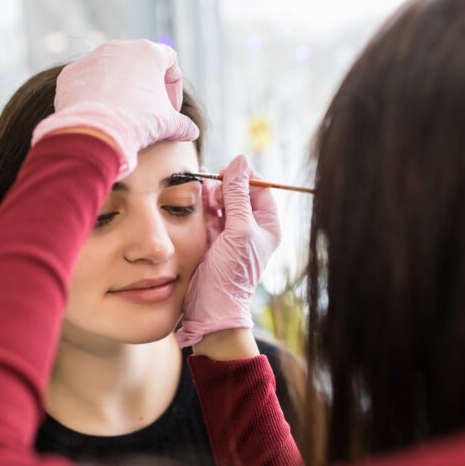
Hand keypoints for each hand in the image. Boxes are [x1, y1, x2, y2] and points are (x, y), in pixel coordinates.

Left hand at [30, 40, 197, 177]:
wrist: (96, 131)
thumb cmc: (138, 121)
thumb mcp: (168, 124)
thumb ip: (183, 125)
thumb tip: (192, 132)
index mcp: (148, 52)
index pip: (169, 60)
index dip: (173, 85)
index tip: (171, 108)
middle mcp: (119, 48)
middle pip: (138, 64)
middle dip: (145, 87)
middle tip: (147, 111)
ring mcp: (91, 58)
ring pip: (111, 72)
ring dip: (119, 90)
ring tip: (121, 115)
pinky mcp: (70, 74)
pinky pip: (86, 83)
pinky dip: (94, 97)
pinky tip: (99, 117)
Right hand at [176, 155, 280, 347]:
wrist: (212, 305)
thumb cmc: (233, 271)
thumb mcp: (239, 229)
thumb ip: (238, 195)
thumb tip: (239, 161)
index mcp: (267, 226)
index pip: (261, 190)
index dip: (246, 176)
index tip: (229, 168)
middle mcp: (251, 228)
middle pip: (240, 194)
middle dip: (226, 184)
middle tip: (213, 179)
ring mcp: (231, 234)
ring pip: (222, 203)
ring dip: (213, 193)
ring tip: (202, 186)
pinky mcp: (212, 240)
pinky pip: (209, 215)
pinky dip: (203, 205)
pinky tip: (196, 196)